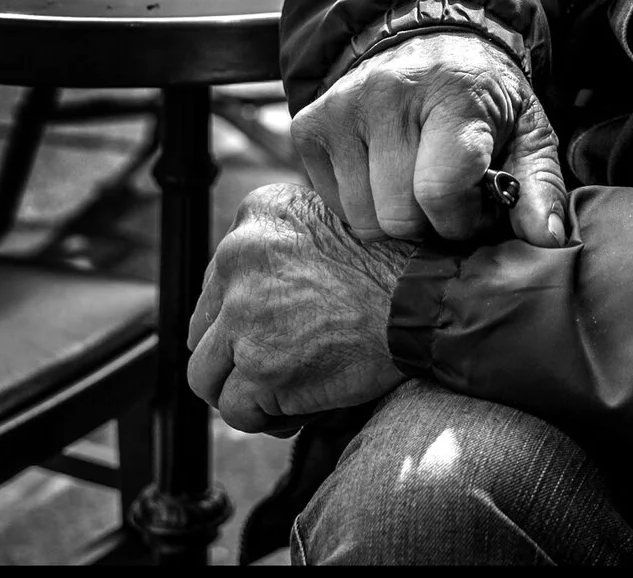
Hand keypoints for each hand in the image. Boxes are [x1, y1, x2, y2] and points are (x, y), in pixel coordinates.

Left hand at [186, 182, 411, 433]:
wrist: (428, 302)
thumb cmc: (395, 268)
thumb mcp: (331, 222)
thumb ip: (281, 246)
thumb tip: (245, 293)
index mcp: (259, 214)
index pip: (217, 281)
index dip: (244, 314)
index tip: (280, 325)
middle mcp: (240, 255)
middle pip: (204, 329)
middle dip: (237, 354)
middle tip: (283, 362)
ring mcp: (244, 314)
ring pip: (206, 375)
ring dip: (244, 389)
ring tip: (288, 390)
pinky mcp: (258, 367)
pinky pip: (236, 410)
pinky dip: (267, 418)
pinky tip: (301, 408)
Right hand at [291, 30, 570, 248]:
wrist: (429, 41)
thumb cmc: (482, 97)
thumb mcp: (527, 129)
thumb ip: (539, 184)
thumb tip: (546, 240)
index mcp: (453, 93)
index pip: (441, 189)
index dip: (462, 221)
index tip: (476, 211)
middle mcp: (389, 94)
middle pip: (398, 214)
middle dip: (429, 224)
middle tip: (447, 199)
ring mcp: (342, 108)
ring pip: (362, 219)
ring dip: (394, 219)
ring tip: (416, 185)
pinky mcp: (310, 125)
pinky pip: (332, 205)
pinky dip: (361, 204)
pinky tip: (383, 175)